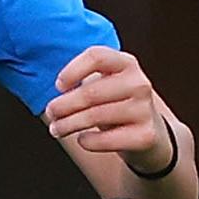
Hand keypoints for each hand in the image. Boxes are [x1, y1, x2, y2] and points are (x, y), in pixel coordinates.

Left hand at [45, 46, 173, 172]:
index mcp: (126, 63)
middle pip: (90, 92)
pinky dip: (86, 141)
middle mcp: (139, 83)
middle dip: (62, 106)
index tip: (59, 86)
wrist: (147, 131)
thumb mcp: (103, 84)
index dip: (72, 70)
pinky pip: (104, 140)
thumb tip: (54, 103)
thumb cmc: (114, 104)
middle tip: (51, 114)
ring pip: (94, 117)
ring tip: (56, 129)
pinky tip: (83, 139)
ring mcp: (144, 109)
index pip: (96, 56)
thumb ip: (81, 82)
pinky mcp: (145, 136)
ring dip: (67, 125)